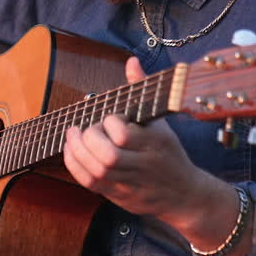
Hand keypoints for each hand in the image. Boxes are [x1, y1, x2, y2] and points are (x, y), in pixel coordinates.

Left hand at [62, 58, 212, 218]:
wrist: (184, 195)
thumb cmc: (168, 152)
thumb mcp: (159, 121)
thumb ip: (141, 91)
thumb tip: (131, 61)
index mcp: (155, 143)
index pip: (125, 135)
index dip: (110, 123)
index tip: (109, 118)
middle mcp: (143, 165)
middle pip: (108, 156)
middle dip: (89, 139)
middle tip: (84, 128)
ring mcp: (131, 182)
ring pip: (97, 171)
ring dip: (77, 151)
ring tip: (72, 136)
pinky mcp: (119, 195)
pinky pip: (91, 183)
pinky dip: (75, 165)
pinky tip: (71, 152)